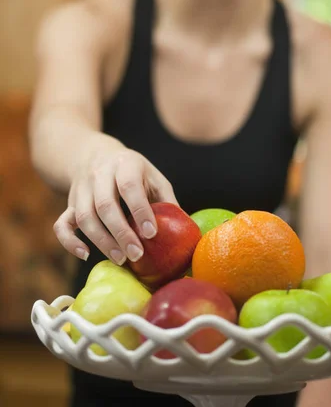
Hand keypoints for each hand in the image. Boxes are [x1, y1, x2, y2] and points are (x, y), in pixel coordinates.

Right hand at [53, 147, 177, 264]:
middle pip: (105, 205)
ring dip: (102, 241)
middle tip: (137, 254)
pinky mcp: (69, 204)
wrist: (94, 154)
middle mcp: (100, 174)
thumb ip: (166, 199)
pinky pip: (62, 224)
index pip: (130, 186)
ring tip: (121, 259)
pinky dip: (70, 242)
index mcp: (125, 164)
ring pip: (85, 217)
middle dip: (121, 233)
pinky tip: (86, 255)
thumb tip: (185, 230)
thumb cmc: (132, 171)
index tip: (152, 233)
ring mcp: (82, 189)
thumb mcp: (152, 176)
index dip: (140, 210)